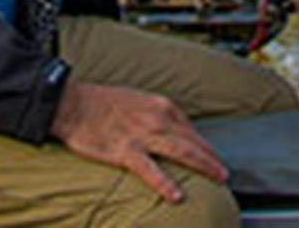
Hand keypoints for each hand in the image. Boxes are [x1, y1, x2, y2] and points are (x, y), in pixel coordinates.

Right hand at [49, 80, 226, 204]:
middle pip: (192, 141)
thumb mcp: (137, 101)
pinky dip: (165, 183)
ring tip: (219, 178)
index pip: (190, 129)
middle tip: (225, 173)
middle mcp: (157, 118)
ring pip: (182, 152)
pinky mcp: (125, 151)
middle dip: (211, 157)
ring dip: (204, 165)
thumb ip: (156, 117)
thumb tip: (170, 133)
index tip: (212, 157)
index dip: (203, 145)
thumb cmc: (101, 102)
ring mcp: (142, 135)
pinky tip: (177, 196)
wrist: (72, 103)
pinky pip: (150, 170)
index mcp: (161, 105)